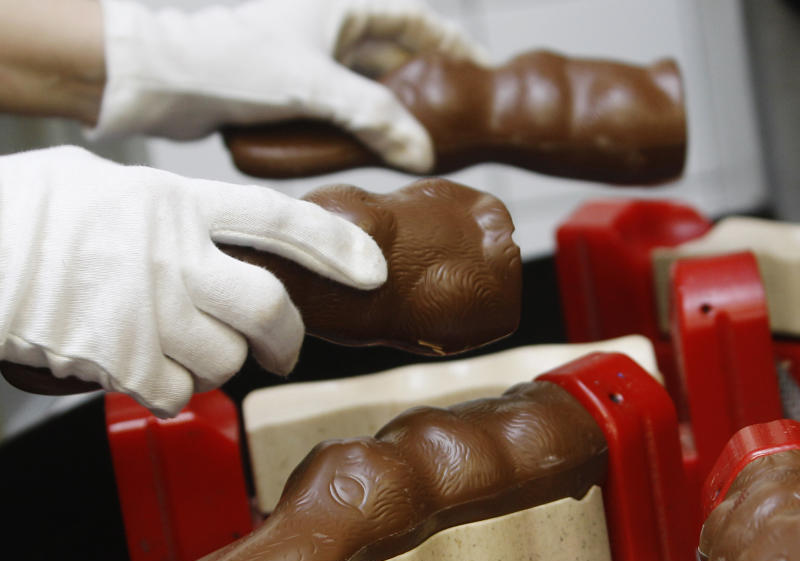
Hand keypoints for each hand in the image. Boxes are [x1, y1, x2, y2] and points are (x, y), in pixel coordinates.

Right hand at [0, 146, 385, 416]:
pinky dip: (168, 390)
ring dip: (213, 365)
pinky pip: (179, 393)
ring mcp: (150, 310)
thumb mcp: (112, 185)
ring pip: (226, 360)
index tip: (373, 269)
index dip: (336, 247)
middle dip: (287, 340)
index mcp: (178, 203)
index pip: (280, 221)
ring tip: (174, 348)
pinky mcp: (122, 360)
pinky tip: (140, 368)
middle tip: (280, 352)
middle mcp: (175, 255)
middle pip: (272, 308)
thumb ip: (173, 208)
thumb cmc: (31, 212)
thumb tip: (215, 229)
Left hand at [91, 0, 483, 171]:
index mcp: (340, 7)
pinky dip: (362, 125)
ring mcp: (309, 58)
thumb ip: (374, 117)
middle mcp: (328, 28)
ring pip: (367, 85)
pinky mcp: (291, 88)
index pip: (412, 21)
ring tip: (426, 138)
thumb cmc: (233, 63)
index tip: (480, 68)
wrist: (163, 80)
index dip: (449, 45)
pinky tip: (378, 148)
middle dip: (424, 83)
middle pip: (393, 55)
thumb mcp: (314, 86)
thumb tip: (422, 152)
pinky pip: (342, 106)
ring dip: (393, 110)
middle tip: (457, 113)